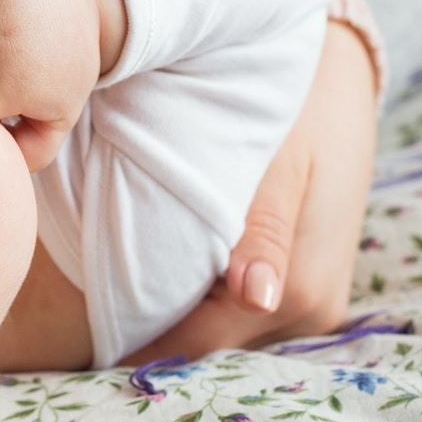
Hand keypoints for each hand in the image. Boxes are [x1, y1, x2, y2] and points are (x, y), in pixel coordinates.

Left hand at [121, 20, 377, 361]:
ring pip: (222, 327)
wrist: (337, 79)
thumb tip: (259, 296)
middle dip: (153, 321)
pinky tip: (168, 256)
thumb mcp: (278, 165)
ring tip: (121, 270)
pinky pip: (237, 306)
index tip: (84, 315)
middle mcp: (311, 312)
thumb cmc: (297, 114)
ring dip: (177, 305)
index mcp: (303, 292)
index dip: (140, 334)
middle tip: (87, 290)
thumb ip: (262, 231)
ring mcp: (311, 304)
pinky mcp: (306, 285)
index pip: (200, 342)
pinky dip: (201, 289)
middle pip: (209, 342)